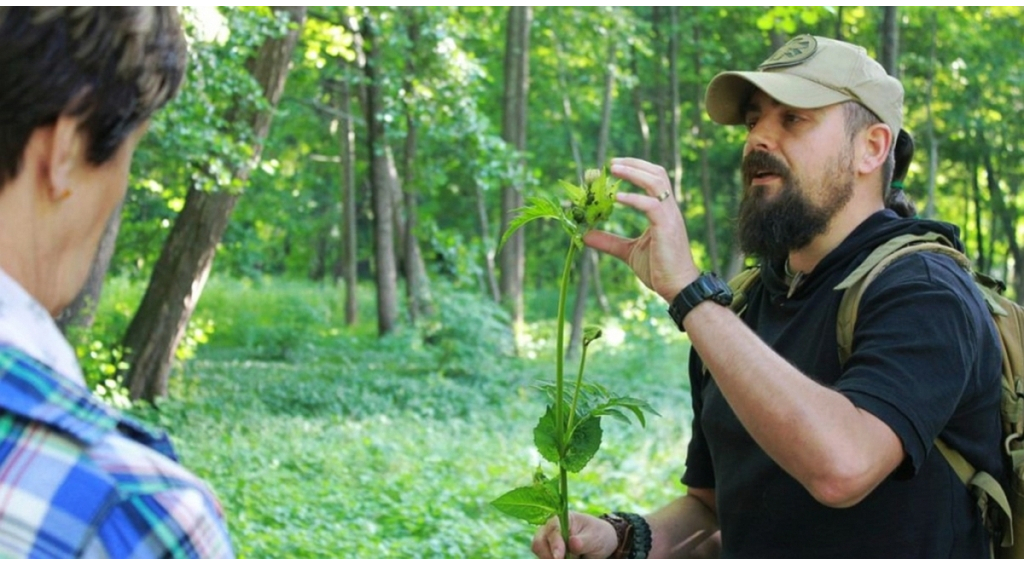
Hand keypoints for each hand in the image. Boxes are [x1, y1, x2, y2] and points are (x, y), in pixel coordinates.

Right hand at [531, 512, 617, 558]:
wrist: (601, 544)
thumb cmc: (597, 535)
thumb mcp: (595, 537)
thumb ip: (583, 541)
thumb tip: (572, 543)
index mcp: (560, 520)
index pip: (552, 531)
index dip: (555, 545)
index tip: (559, 557)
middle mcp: (549, 531)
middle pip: (538, 544)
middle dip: (549, 556)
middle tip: (563, 561)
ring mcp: (547, 544)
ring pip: (541, 556)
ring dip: (553, 559)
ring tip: (575, 558)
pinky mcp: (549, 555)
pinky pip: (545, 560)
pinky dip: (554, 562)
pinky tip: (573, 558)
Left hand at [583, 157, 699, 301]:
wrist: (678, 288)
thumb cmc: (659, 269)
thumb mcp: (628, 252)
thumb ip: (609, 242)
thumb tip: (586, 235)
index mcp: (662, 211)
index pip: (653, 179)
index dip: (635, 169)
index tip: (614, 165)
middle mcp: (668, 209)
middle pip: (656, 173)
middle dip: (634, 164)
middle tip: (611, 163)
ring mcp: (669, 217)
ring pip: (656, 182)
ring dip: (634, 173)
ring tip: (614, 169)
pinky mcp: (666, 228)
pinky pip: (651, 205)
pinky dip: (634, 199)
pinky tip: (617, 198)